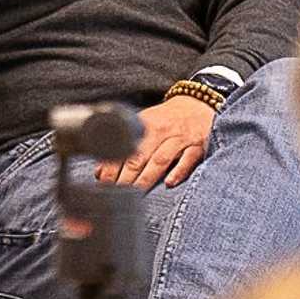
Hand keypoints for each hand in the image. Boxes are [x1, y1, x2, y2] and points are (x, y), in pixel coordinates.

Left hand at [103, 92, 217, 188]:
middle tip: (115, 194)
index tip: (103, 183)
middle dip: (125, 177)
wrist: (198, 104)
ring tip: (135, 194)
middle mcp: (161, 130)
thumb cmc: (167, 120)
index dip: (112, 167)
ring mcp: (180, 138)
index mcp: (144, 125)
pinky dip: (178, 172)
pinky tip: (169, 183)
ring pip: (160, 160)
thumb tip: (100, 172)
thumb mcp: (144, 126)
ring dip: (146, 178)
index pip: (123, 148)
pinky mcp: (198, 145)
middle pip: (139, 156)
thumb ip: (123, 148)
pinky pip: (188, 160)